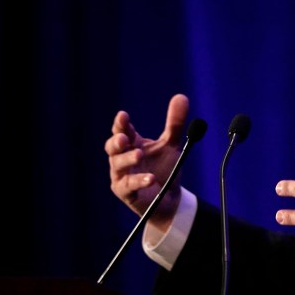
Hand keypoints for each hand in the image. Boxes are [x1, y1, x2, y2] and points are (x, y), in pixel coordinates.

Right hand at [104, 93, 188, 228]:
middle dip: (116, 141)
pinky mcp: (126, 192)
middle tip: (124, 138)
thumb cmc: (164, 168)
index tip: (123, 115)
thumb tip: (181, 96)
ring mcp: (122, 176)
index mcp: (131, 144)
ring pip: (118, 165)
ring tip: (139, 154)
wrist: (168, 198)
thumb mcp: (171, 144)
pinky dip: (139, 181)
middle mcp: (122, 159)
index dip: (120, 124)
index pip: (122, 131)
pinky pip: (129, 186)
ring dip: (127, 159)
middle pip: (112, 147)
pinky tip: (150, 178)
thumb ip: (174, 123)